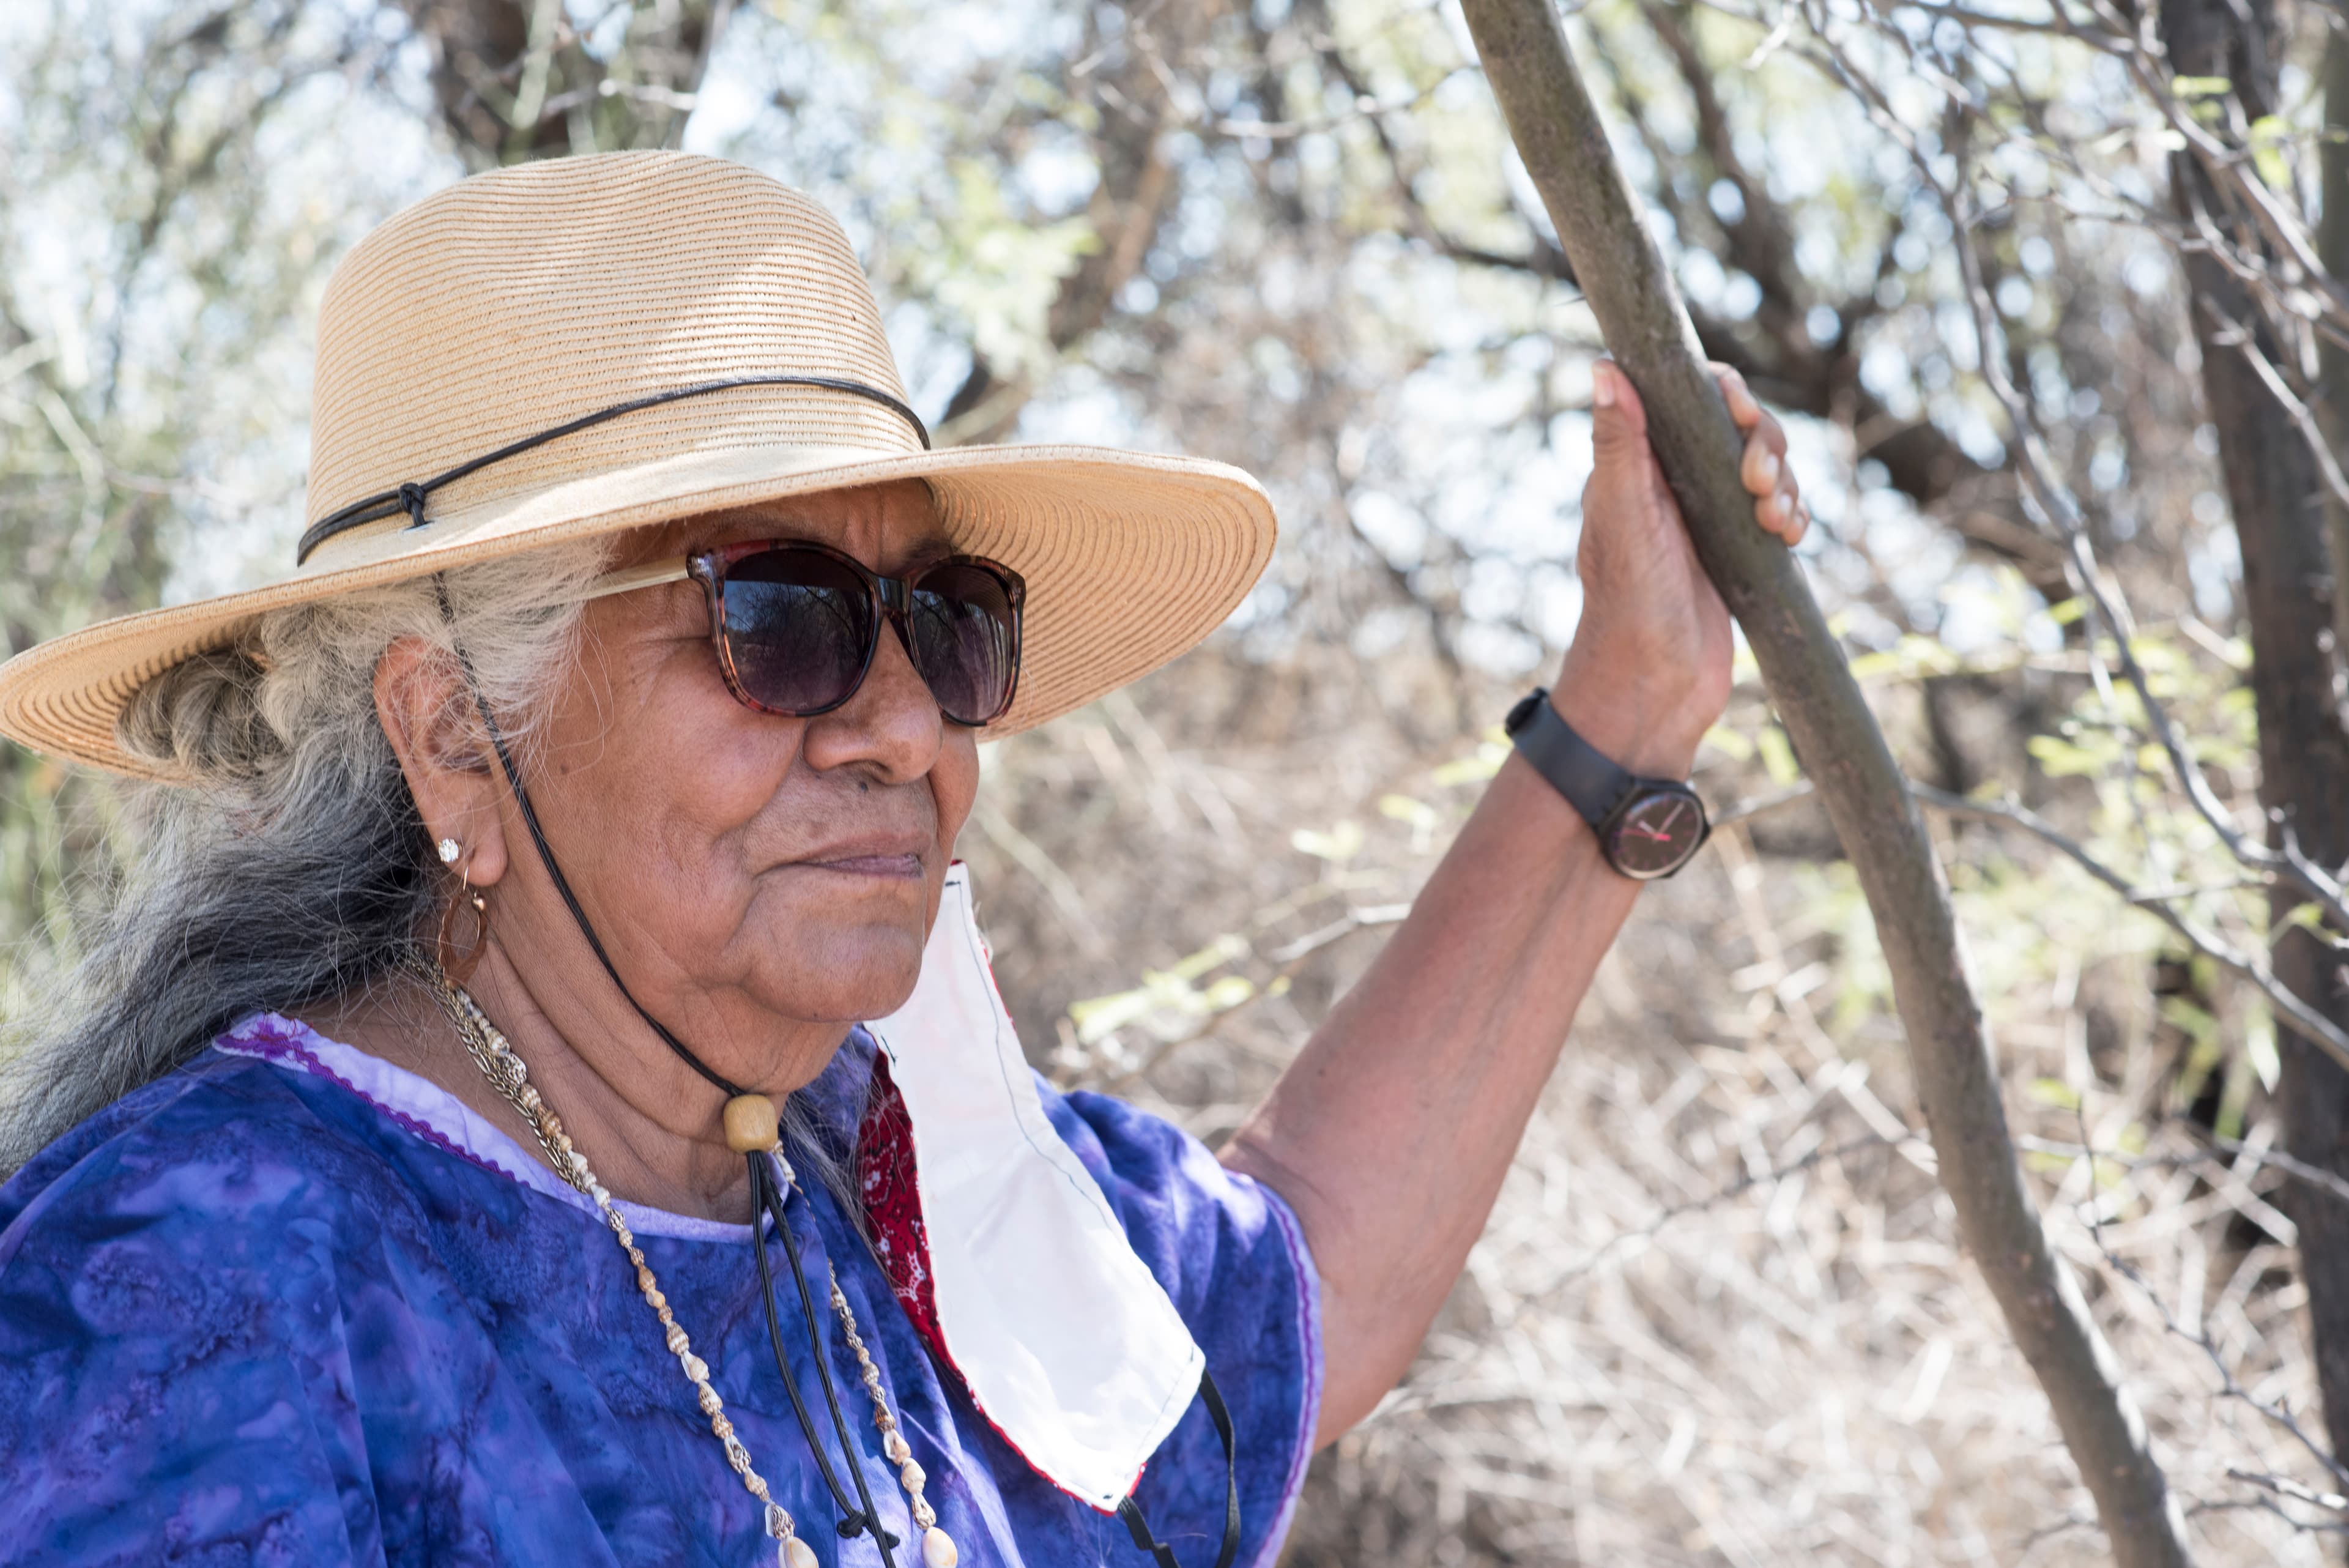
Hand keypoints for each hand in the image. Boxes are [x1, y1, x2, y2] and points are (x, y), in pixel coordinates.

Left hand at [1550, 359, 1802, 776]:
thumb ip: (1620, 445)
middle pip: (1735, 426)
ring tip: (1774, 523)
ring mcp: (1705, 518)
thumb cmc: (1628, 606)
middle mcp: (1670, 485)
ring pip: (1762, 467)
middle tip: (1756, 486)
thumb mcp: (1624, 516)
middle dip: (1761, 442)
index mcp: (1636, 467)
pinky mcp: (1734, 551)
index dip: (1722, 390)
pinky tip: (1789, 538)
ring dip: (1782, 482)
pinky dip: (1792, 514)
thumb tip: (1602, 365)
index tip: (1739, 414)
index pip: (1686, 396)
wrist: (1652, 690)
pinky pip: (1776, 510)